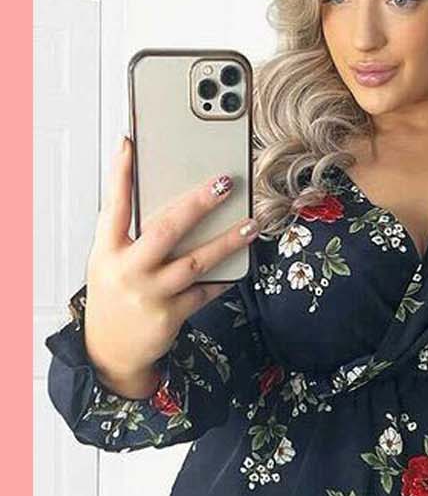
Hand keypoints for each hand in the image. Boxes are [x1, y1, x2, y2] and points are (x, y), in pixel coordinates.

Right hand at [83, 137, 258, 385]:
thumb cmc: (115, 295)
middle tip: (223, 183)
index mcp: (107, 250)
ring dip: (227, 242)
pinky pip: (204, 291)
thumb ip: (131, 234)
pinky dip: (223, 278)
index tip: (129, 144)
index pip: (113, 205)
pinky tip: (241, 265)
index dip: (119, 174)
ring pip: (195, 262)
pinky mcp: (169, 316)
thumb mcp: (109, 261)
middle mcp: (126, 270)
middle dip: (197, 204)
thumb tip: (171, 200)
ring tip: (251, 225)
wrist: (110, 351)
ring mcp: (148, 294)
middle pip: (165, 230)